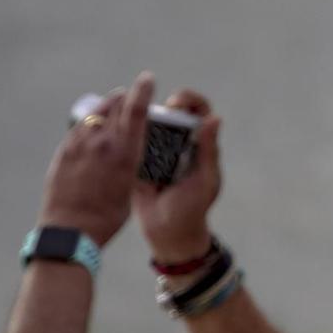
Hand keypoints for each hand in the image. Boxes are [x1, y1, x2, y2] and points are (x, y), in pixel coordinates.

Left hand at [39, 74, 150, 245]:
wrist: (71, 229)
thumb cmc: (107, 216)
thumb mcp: (129, 186)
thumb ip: (128, 162)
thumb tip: (127, 149)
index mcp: (124, 153)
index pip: (135, 111)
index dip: (142, 91)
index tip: (147, 78)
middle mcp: (101, 143)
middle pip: (113, 106)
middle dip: (124, 98)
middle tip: (131, 96)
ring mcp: (79, 144)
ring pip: (94, 114)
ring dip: (106, 106)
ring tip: (112, 106)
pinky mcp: (64, 151)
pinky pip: (79, 127)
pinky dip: (90, 121)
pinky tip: (93, 126)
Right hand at [134, 87, 222, 263]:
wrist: (166, 233)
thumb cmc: (192, 208)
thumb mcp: (204, 180)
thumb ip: (208, 150)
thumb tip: (215, 117)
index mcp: (198, 144)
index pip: (198, 111)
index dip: (190, 100)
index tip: (177, 102)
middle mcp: (178, 143)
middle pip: (170, 112)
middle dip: (162, 108)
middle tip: (157, 115)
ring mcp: (155, 150)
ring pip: (148, 123)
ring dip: (140, 117)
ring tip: (133, 120)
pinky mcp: (136, 160)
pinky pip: (130, 141)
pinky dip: (125, 133)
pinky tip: (117, 131)